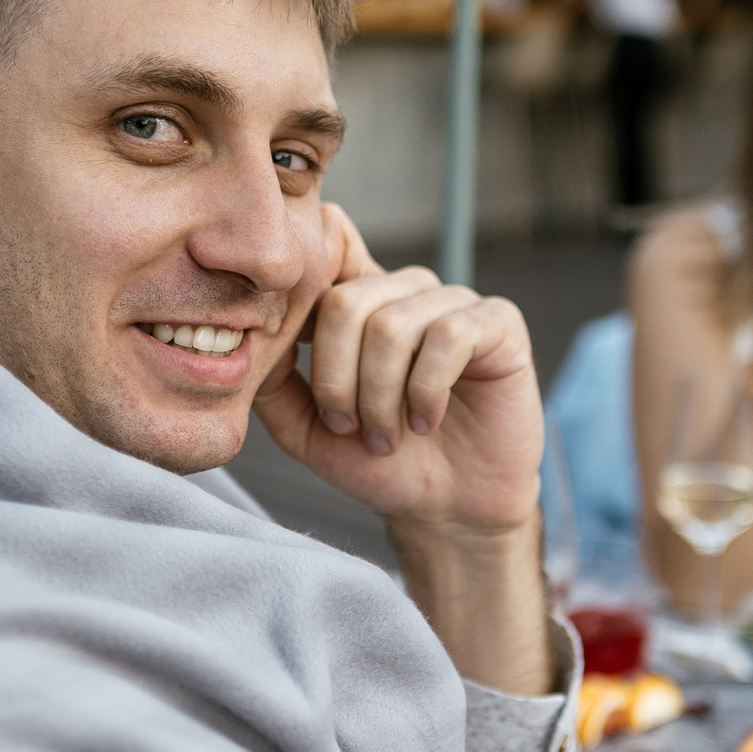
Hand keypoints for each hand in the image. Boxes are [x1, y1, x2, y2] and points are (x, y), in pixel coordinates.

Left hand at [253, 205, 541, 532]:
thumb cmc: (381, 463)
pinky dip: (426, 391)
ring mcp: (453, 301)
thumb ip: (274, 380)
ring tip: (388, 437)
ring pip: (392, 326)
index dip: (304, 287)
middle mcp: (405, 291)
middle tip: (350, 428)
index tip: (295, 352)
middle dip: (337, 379)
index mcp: (360, 301)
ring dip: (381, 397)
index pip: (329, 244)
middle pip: (345, 302)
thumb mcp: (307, 429)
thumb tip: (255, 334)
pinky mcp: (497, 322)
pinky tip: (426, 421)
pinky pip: (449, 335)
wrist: (447, 507)